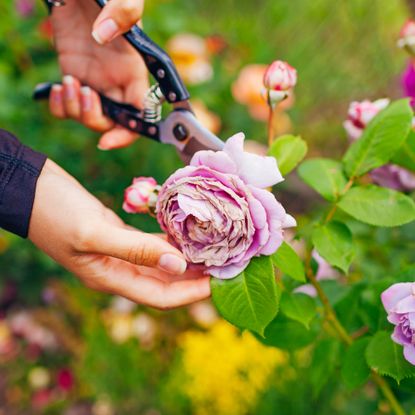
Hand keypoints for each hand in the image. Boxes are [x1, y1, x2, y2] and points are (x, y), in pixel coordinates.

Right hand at [29, 160, 209, 308]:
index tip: (222, 282)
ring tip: (217, 246)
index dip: (193, 294)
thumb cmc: (54, 212)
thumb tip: (178, 265)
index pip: (162, 297)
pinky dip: (171, 237)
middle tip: (228, 263)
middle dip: (197, 277)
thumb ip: (135, 250)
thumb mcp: (93, 233)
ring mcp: (120, 252)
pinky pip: (152, 241)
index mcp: (112, 278)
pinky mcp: (119, 233)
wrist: (30, 188)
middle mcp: (120, 270)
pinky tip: (189, 228)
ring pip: (162, 260)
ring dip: (188, 256)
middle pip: (167, 282)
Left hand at [48, 0, 146, 149]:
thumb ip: (123, 14)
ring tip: (67, 81)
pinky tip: (56, 88)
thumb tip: (103, 34)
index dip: (128, 134)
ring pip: (87, 119)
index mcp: (134, 73)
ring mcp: (94, 84)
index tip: (108, 140)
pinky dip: (59, 106)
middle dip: (94, 119)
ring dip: (74, 109)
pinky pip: (67, 108)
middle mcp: (116, 84)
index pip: (140, 115)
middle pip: (111, 124)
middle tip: (83, 92)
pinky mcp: (74, 79)